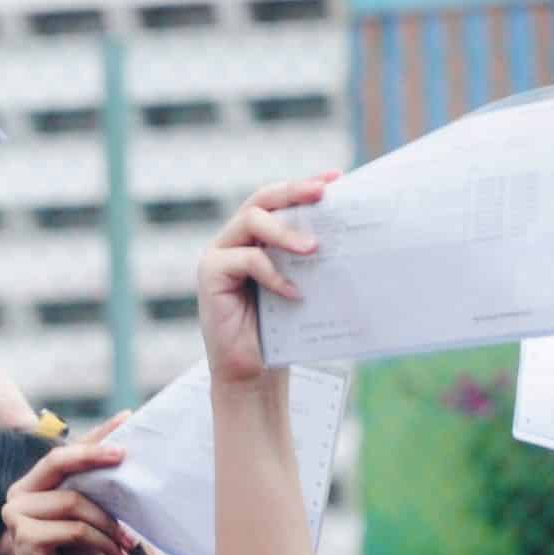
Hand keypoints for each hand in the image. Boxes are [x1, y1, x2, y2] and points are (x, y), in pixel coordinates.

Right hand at [0, 419, 132, 554]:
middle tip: (126, 457)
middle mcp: (19, 495)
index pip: (68, 452)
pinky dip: (102, 542)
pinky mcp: (24, 540)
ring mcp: (16, 516)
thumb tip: (126, 454)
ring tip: (129, 542)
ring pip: (74, 501)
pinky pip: (74, 529)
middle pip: (59, 461)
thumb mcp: (94, 519)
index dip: (96, 434)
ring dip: (110, 523)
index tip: (127, 417)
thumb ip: (99, 490)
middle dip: (95, 455)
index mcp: (35, 485)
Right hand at [198, 174, 334, 385]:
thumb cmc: (278, 332)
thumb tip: (344, 232)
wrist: (253, 375)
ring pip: (252, 221)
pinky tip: (294, 293)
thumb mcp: (300, 286)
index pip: (279, 200)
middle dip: (294, 192)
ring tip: (313, 249)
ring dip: (285, 232)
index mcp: (257, 238)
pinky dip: (273, 274)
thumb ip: (308, 258)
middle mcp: (235, 239)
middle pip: (262, 199)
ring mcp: (219, 255)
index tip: (336, 179)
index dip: (305, 186)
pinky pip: (245, 260)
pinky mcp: (210, 275)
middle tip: (323, 194)